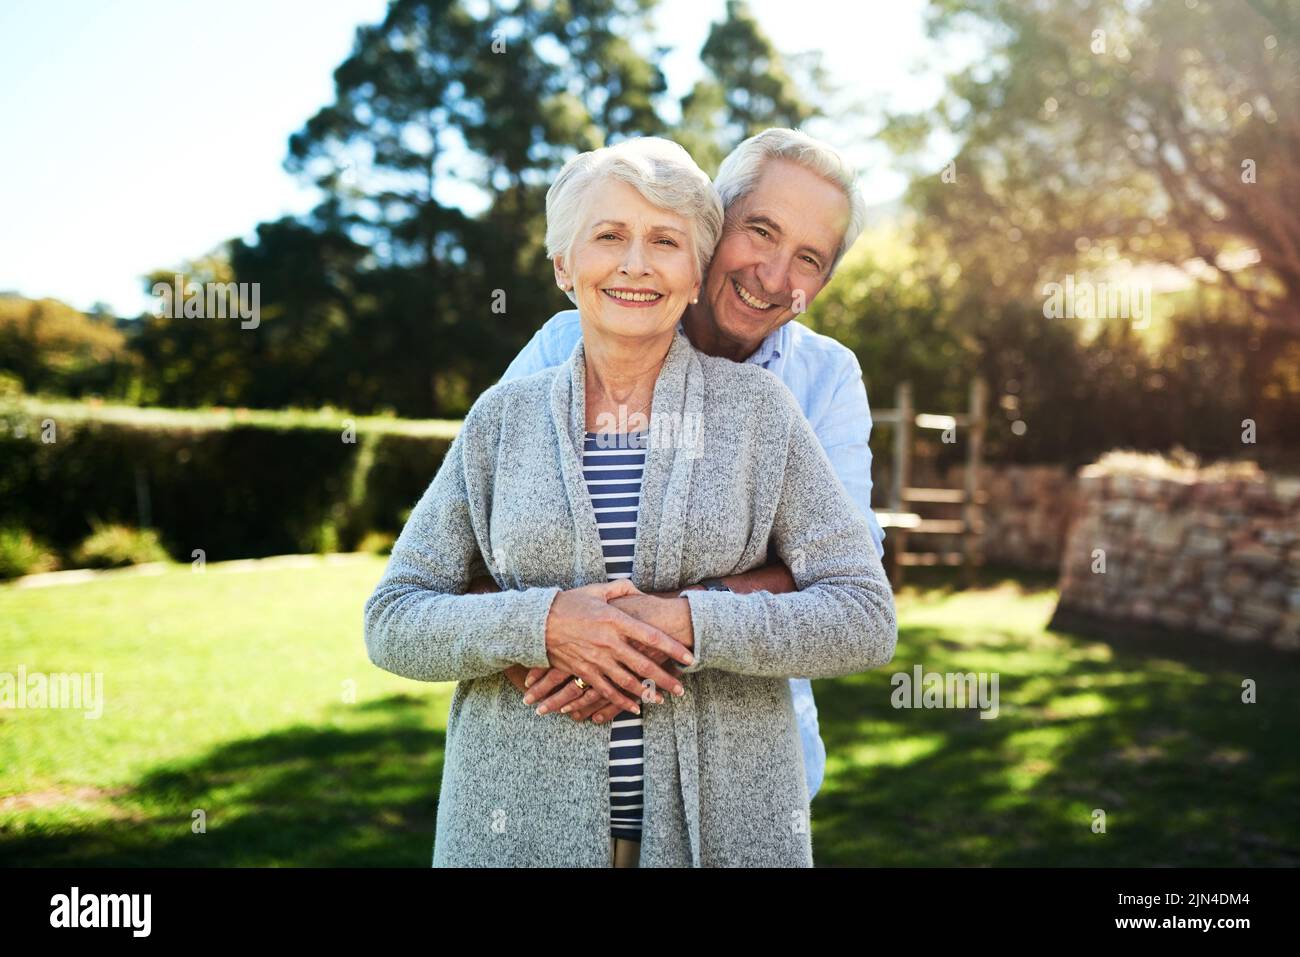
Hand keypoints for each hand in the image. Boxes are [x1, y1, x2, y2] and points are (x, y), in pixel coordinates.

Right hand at [535, 582, 693, 714]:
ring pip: (628, 682)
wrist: (537, 622)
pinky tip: (634, 707)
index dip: (673, 648)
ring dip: (647, 693)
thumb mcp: (595, 590)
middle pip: (644, 665)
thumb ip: (620, 589)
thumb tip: (638, 588)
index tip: (689, 657)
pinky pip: (606, 691)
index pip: (651, 636)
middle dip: (665, 679)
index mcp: (615, 620)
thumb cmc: (568, 603)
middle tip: (681, 688)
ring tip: (662, 700)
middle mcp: (609, 642)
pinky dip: (621, 701)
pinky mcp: (584, 671)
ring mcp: (596, 659)